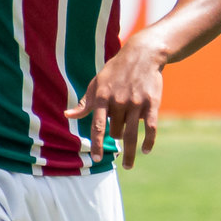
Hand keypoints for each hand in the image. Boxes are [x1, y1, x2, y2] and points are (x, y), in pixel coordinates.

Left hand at [72, 33, 165, 166]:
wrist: (143, 55)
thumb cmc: (116, 71)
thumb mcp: (97, 83)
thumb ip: (85, 103)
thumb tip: (67, 116)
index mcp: (103, 97)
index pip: (97, 126)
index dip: (96, 144)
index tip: (96, 159)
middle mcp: (119, 101)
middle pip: (115, 131)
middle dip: (115, 134)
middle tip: (118, 127)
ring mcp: (137, 103)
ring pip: (131, 134)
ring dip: (129, 152)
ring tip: (127, 165)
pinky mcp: (152, 103)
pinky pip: (151, 128)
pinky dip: (148, 142)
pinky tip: (145, 150)